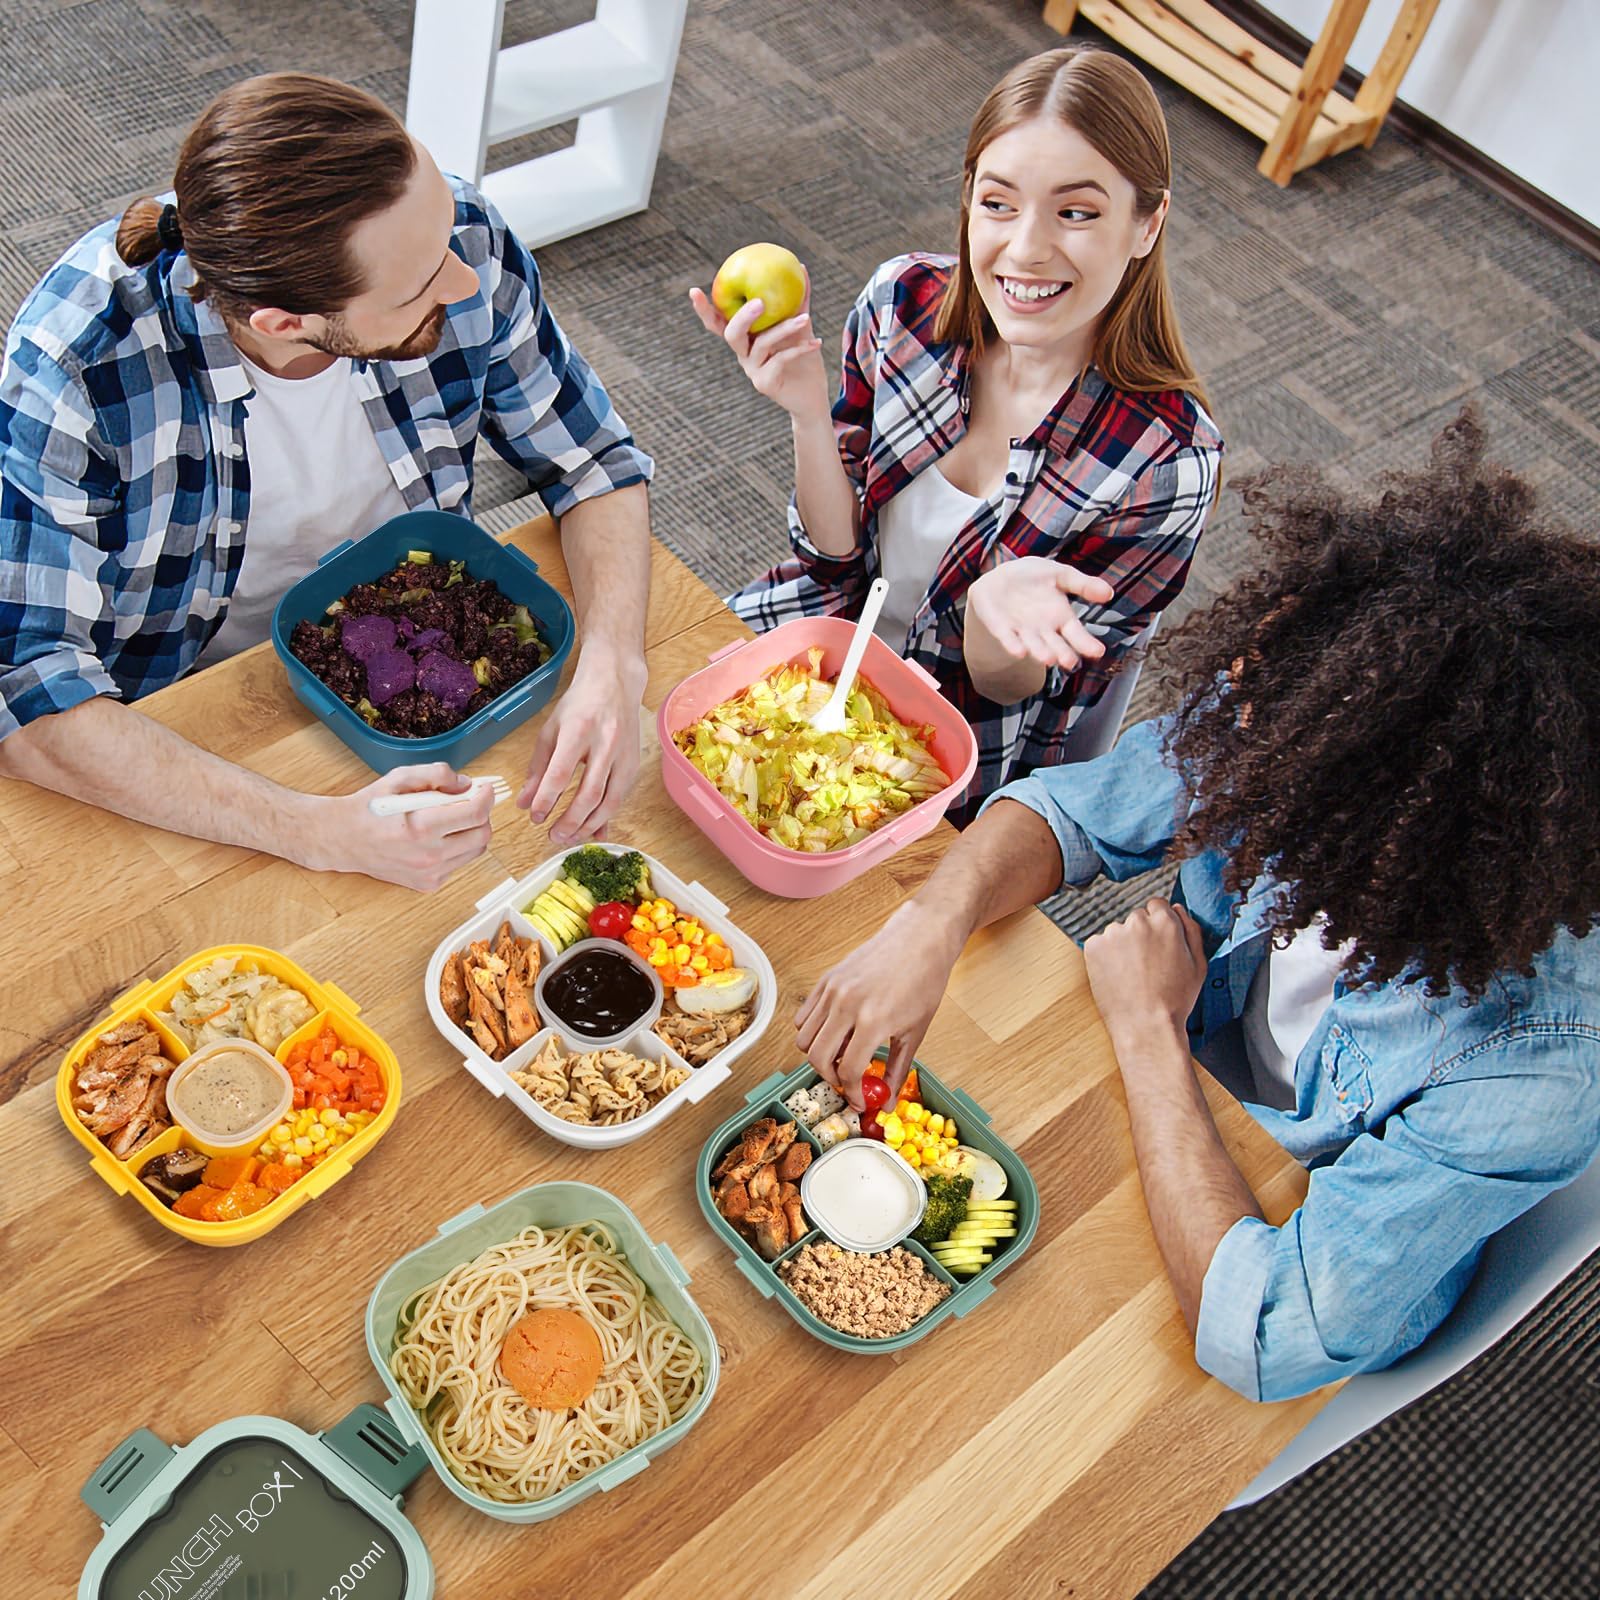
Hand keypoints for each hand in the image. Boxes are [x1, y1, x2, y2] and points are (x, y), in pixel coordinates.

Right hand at [315, 763, 494, 891]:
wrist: (342, 839)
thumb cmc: (369, 808)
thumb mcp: (398, 778)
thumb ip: (436, 774)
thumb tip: (465, 784)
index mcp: (421, 826)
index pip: (475, 813)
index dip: (486, 797)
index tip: (485, 788)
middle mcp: (428, 855)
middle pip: (483, 835)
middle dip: (482, 815)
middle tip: (470, 803)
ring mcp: (429, 873)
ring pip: (475, 851)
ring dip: (471, 832)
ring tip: (451, 819)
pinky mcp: (428, 884)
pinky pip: (458, 863)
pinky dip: (457, 848)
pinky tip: (437, 838)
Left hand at [517, 649, 645, 845]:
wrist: (615, 683)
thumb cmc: (580, 704)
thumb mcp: (551, 729)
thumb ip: (537, 767)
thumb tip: (524, 802)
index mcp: (579, 730)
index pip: (560, 774)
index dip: (546, 800)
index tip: (535, 817)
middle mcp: (606, 743)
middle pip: (589, 794)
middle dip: (570, 821)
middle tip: (553, 837)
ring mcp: (624, 755)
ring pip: (610, 801)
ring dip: (589, 825)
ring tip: (570, 838)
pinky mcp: (635, 764)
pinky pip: (620, 798)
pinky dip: (606, 817)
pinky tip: (593, 830)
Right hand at [689, 272, 829, 421]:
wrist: (813, 394)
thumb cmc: (803, 357)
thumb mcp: (801, 326)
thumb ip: (797, 300)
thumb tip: (801, 266)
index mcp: (745, 337)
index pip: (718, 323)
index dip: (704, 309)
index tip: (693, 290)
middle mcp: (743, 354)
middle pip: (731, 334)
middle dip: (742, 316)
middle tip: (760, 301)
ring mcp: (752, 370)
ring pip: (761, 344)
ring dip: (784, 328)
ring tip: (806, 318)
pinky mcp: (766, 384)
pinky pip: (780, 360)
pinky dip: (799, 348)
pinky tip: (816, 342)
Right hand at [794, 906, 963, 1109]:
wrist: (920, 938)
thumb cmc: (924, 980)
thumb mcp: (915, 1031)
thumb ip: (897, 1069)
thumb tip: (886, 1100)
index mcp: (872, 1021)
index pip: (848, 1071)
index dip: (852, 1093)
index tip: (858, 1100)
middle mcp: (846, 1005)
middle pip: (817, 1058)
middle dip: (830, 1077)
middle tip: (846, 1081)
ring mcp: (832, 990)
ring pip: (803, 1037)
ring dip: (818, 1054)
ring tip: (842, 1054)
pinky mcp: (826, 979)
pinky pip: (803, 1015)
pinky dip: (812, 1031)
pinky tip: (835, 1032)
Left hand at [966, 557, 1115, 672]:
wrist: (1001, 576)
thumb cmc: (1035, 577)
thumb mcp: (1061, 575)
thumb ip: (1083, 585)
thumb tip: (1109, 592)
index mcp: (1061, 618)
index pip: (1076, 634)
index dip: (1086, 643)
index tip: (1098, 652)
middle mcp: (1044, 630)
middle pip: (1056, 645)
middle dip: (1062, 653)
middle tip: (1070, 662)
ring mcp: (1023, 631)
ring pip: (1034, 645)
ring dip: (1040, 652)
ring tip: (1048, 659)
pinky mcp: (1002, 629)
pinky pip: (1008, 638)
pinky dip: (1013, 645)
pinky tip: (1019, 652)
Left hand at [1083, 898, 1207, 1052]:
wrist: (1146, 1026)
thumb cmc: (1175, 1000)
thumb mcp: (1199, 965)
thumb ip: (1191, 930)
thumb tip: (1177, 908)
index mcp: (1165, 922)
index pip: (1156, 905)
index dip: (1158, 925)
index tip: (1156, 943)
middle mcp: (1137, 922)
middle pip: (1136, 919)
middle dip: (1140, 935)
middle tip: (1146, 964)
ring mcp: (1113, 933)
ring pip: (1117, 933)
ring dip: (1122, 946)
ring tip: (1132, 975)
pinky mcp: (1093, 947)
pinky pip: (1099, 945)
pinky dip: (1105, 958)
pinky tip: (1117, 977)